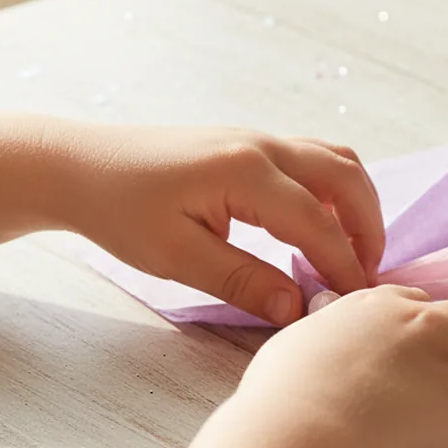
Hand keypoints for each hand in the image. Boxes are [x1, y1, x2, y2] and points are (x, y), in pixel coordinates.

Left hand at [62, 124, 383, 324]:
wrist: (80, 166)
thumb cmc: (120, 211)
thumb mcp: (177, 258)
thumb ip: (243, 282)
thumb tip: (296, 308)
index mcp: (245, 173)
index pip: (317, 223)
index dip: (343, 266)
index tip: (355, 301)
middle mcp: (262, 146)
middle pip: (346, 177)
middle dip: (367, 228)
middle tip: (366, 276)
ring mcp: (258, 139)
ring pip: (336, 161)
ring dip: (356, 205)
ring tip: (351, 253)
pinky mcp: (251, 145)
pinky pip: (314, 159)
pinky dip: (334, 192)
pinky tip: (321, 227)